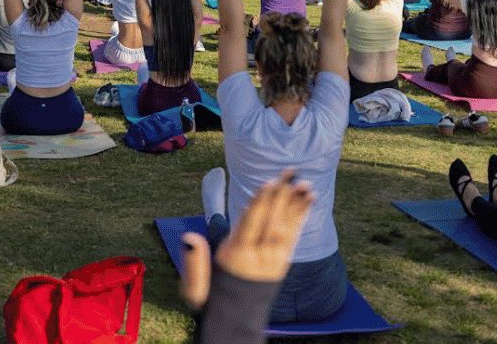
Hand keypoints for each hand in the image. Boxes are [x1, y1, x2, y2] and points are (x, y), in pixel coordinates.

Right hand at [180, 171, 313, 310]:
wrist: (233, 326)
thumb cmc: (211, 301)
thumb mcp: (194, 288)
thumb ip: (194, 262)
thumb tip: (189, 238)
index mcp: (235, 259)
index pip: (250, 226)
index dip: (260, 204)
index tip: (268, 183)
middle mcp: (257, 259)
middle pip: (271, 222)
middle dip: (281, 196)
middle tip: (291, 171)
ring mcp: (272, 262)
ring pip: (286, 229)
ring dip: (296, 205)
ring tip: (306, 183)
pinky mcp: (281, 264)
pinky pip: (293, 238)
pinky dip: (301, 218)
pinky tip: (307, 201)